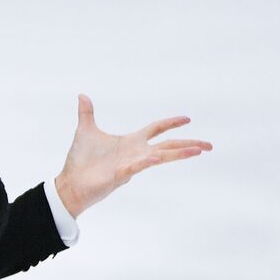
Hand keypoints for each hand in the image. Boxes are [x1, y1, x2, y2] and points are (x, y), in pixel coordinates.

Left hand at [53, 94, 211, 218]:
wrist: (70, 183)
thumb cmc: (80, 161)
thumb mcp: (85, 131)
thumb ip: (87, 113)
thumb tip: (82, 95)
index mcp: (130, 142)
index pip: (156, 130)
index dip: (171, 123)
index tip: (187, 119)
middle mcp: (135, 153)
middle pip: (167, 146)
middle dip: (188, 144)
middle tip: (209, 145)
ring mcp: (130, 164)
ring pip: (159, 157)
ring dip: (178, 154)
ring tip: (197, 151)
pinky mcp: (120, 175)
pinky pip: (136, 167)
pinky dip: (145, 162)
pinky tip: (156, 158)